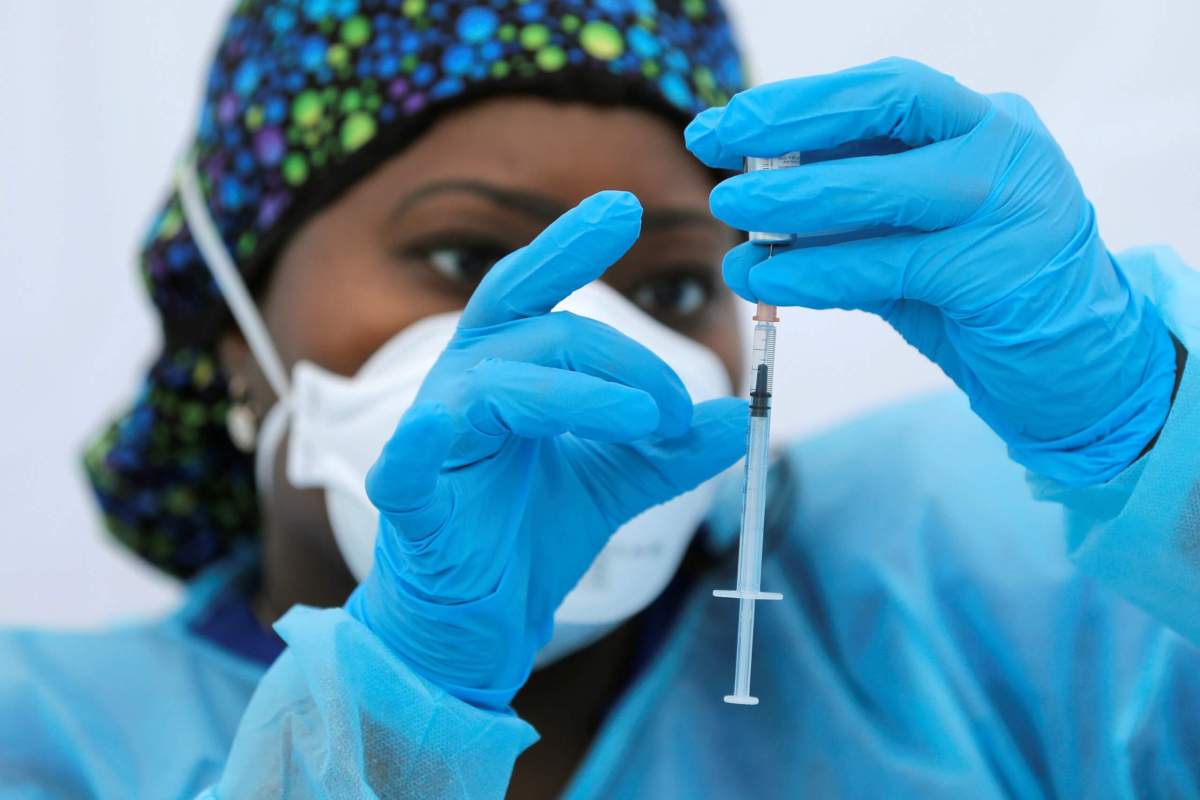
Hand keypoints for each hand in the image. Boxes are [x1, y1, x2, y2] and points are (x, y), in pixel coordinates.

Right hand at [346, 191, 746, 709]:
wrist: (477, 622)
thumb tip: (737, 418)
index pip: (536, 293)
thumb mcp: (615, 483)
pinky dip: (423, 446)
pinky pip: (410, 460)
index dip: (572, 245)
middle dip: (623, 359)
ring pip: (503, 387)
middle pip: (541, 335)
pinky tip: (442, 432)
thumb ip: (668, 451)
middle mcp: (464, 387)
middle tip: (679, 407)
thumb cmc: (528, 536)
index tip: (624, 205)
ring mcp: (433, 439)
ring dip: (584, 397)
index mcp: (504, 371)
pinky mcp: (410, 497)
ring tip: (652, 423)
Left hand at [685, 57, 1177, 485]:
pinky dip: (812, 273)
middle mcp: (1004, 146)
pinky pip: (882, 265)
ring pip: (878, 188)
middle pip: (886, 105)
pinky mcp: (994, 272)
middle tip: (711, 147)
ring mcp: (1007, 204)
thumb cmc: (983, 297)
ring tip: (728, 216)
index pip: (884, 91)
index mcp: (986, 123)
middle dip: (788, 122)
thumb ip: (855, 211)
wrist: (1080, 371)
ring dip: (788, 202)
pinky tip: (764, 280)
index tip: (724, 123)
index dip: (798, 102)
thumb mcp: (916, 237)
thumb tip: (756, 191)